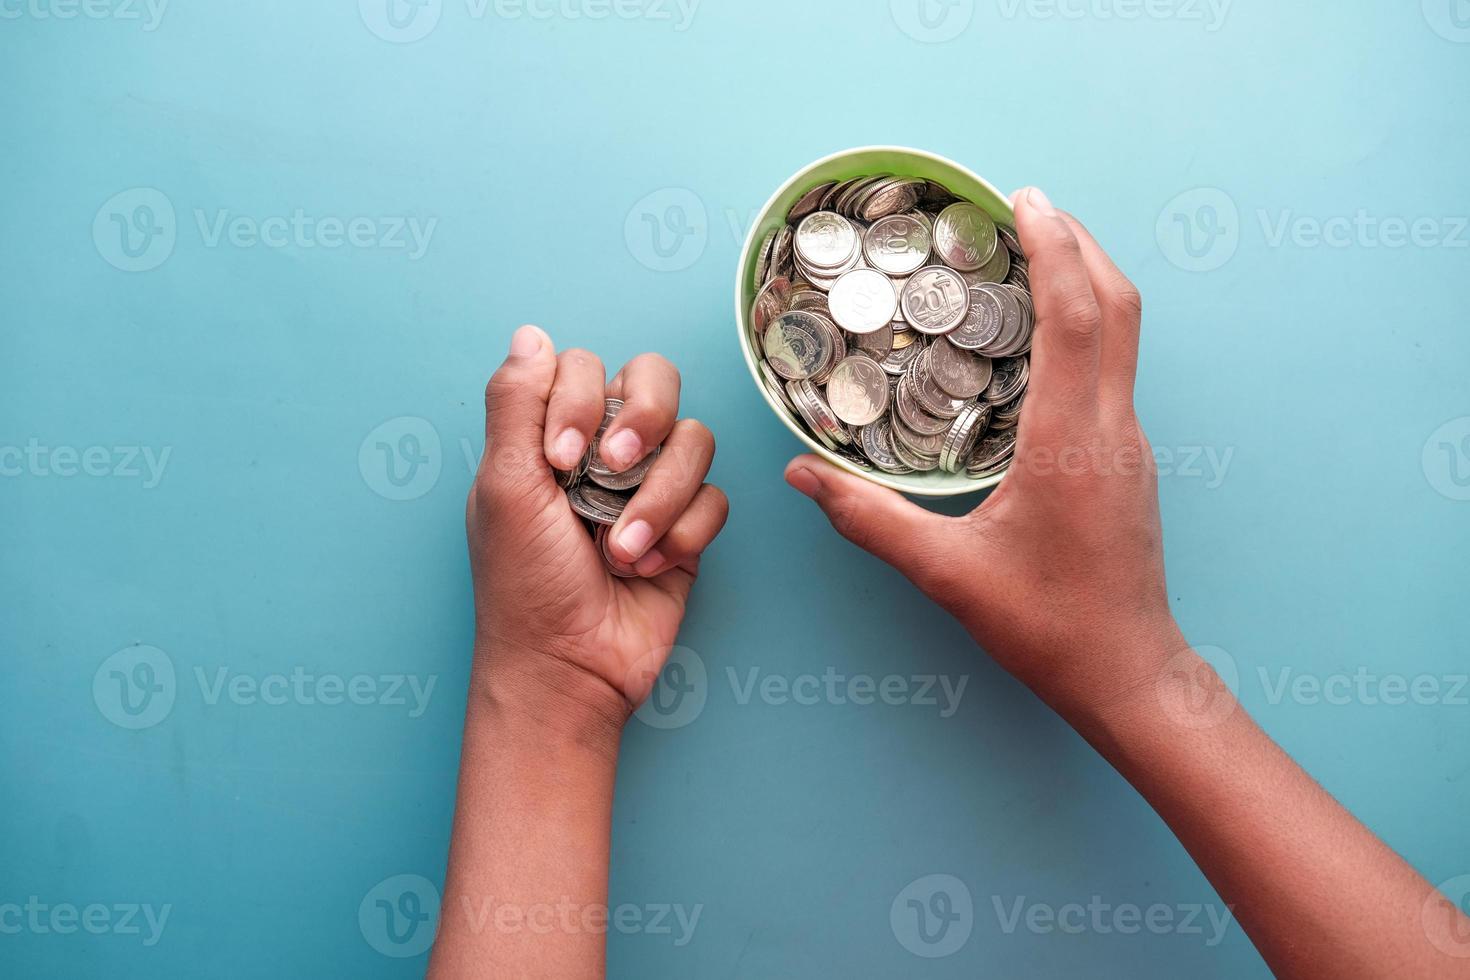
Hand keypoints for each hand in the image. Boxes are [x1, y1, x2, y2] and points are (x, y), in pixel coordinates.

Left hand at [467, 326, 727, 729]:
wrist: (568, 668)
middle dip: (643, 419)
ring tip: (619, 548)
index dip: (580, 399)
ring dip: (658, 498)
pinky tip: (648, 566)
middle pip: (657, 380)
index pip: (586, 366)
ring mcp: (651, 488)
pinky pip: (715, 499)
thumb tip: (530, 333)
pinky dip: (682, 533)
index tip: (557, 459)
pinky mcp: (689, 529)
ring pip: (694, 441)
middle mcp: (605, 451)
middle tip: (611, 468)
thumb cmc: (523, 586)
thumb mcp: (502, 487)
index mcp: (552, 435)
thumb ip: (515, 403)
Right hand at [784, 188, 1179, 723]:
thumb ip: (871, 520)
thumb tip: (802, 476)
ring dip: (1087, 280)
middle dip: (1080, 243)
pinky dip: (1086, 325)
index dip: (1055, 249)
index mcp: (1071, 443)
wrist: (1130, 676)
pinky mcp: (1128, 461)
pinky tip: (1041, 336)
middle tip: (1028, 205)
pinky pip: (1115, 368)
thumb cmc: (1049, 628)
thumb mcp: (948, 575)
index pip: (1076, 319)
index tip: (1026, 200)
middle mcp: (1112, 430)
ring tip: (1034, 251)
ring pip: (1125, 335)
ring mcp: (1129, 444)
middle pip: (1118, 306)